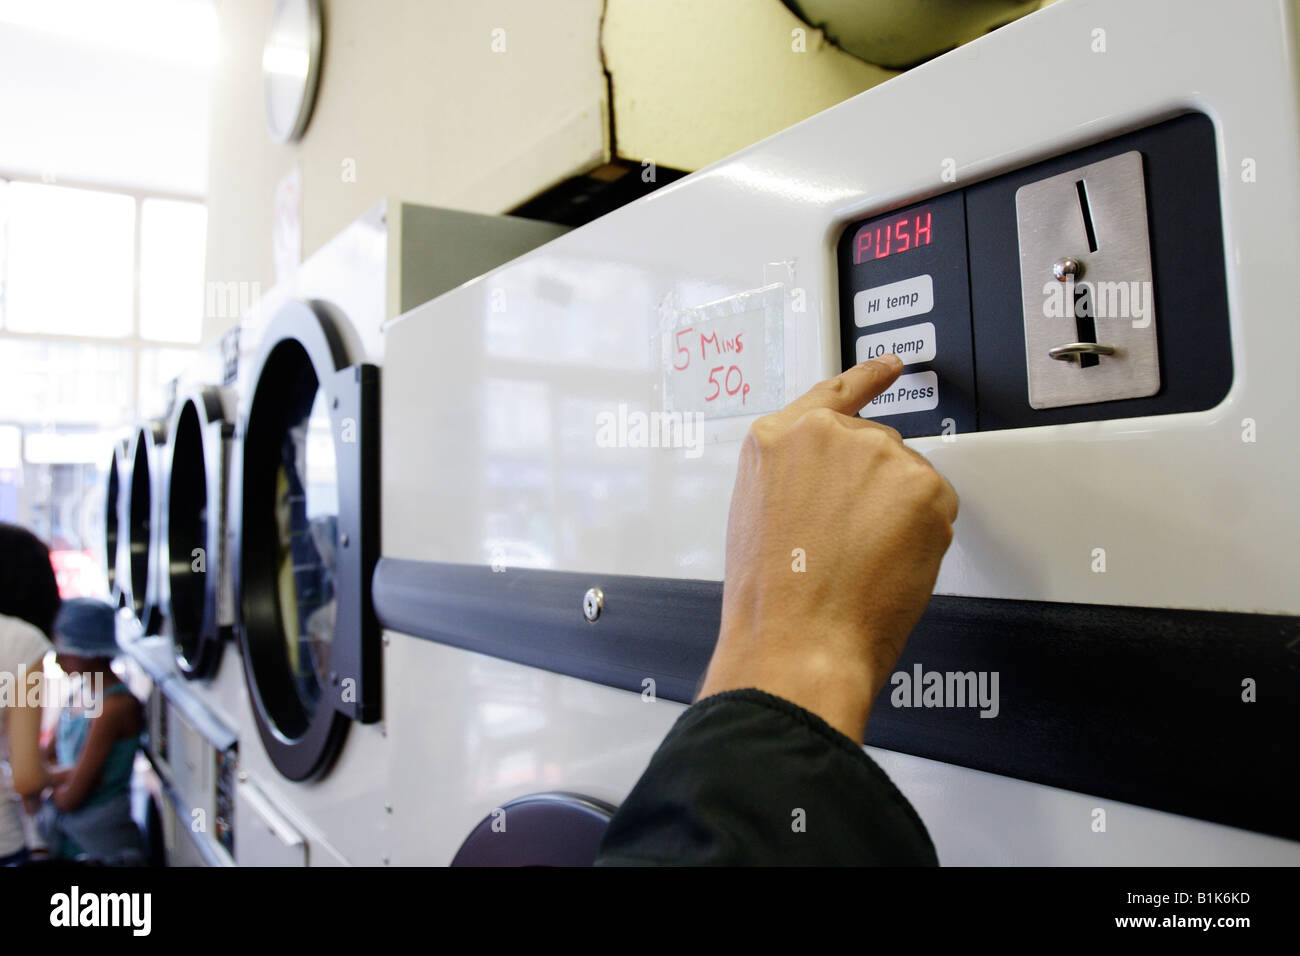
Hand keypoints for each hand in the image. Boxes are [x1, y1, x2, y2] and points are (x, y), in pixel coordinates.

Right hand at [698, 353, 958, 741]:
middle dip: (876, 491)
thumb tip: (829, 486)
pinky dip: (924, 538)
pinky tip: (887, 563)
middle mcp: (827, 433)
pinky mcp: (921, 484)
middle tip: (853, 543)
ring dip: (898, 516)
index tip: (892, 366)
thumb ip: (795, 478)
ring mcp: (876, 454)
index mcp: (778, 438)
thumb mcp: (759, 517)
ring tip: (859, 561)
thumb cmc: (772, 600)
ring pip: (908, 480)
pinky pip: (937, 508)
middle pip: (878, 447)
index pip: (834, 392)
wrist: (797, 640)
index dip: (869, 377)